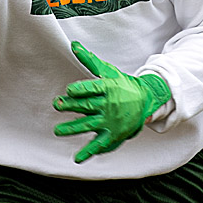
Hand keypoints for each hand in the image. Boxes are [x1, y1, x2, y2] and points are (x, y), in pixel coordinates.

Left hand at [53, 41, 171, 163]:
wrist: (146, 102)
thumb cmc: (123, 85)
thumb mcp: (109, 72)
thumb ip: (89, 61)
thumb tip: (73, 44)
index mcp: (108, 88)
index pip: (93, 88)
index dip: (81, 89)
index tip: (69, 90)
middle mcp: (109, 105)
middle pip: (88, 106)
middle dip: (72, 106)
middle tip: (57, 105)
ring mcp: (110, 121)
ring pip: (90, 125)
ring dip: (73, 128)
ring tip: (58, 131)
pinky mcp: (113, 135)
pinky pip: (100, 145)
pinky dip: (89, 152)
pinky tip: (77, 158)